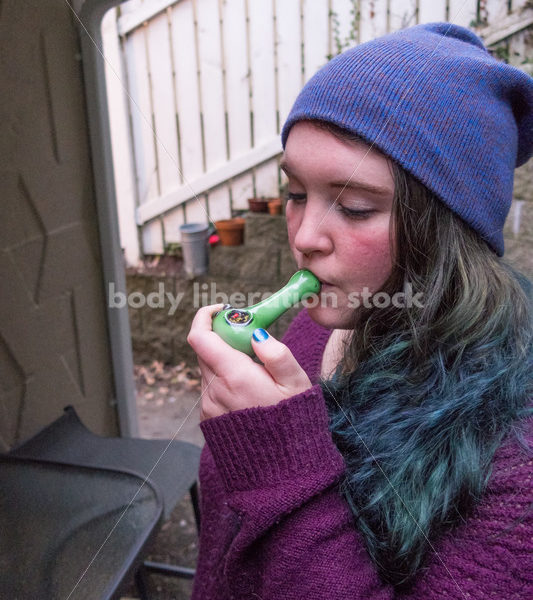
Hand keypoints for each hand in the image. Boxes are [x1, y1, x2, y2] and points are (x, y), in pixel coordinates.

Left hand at [187, 304, 311, 420]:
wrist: (282, 467)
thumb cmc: (293, 421)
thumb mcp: (295, 383)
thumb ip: (276, 354)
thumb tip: (256, 335)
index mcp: (234, 376)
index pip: (200, 337)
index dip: (205, 316)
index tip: (224, 310)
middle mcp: (214, 390)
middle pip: (204, 350)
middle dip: (223, 338)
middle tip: (249, 341)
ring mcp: (208, 406)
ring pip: (207, 369)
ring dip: (223, 362)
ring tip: (254, 373)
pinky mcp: (208, 418)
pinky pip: (209, 388)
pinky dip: (223, 381)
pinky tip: (247, 392)